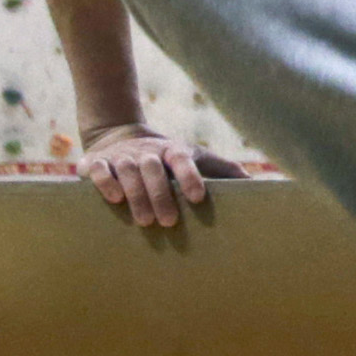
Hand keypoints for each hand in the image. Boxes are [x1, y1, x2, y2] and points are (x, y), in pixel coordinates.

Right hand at [76, 122, 240, 227]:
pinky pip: (98, 169)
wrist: (119, 134)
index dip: (190, 176)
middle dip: (161, 194)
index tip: (198, 198)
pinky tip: (113, 199)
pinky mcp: (97, 161)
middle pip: (154, 168)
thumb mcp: (195, 157)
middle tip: (169, 221)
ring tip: (145, 221)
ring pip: (127, 170)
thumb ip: (223, 169)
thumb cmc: (166, 157)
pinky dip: (104, 182)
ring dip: (136, 194)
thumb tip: (258, 185)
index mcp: (173, 150)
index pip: (183, 159)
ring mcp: (121, 156)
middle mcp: (147, 152)